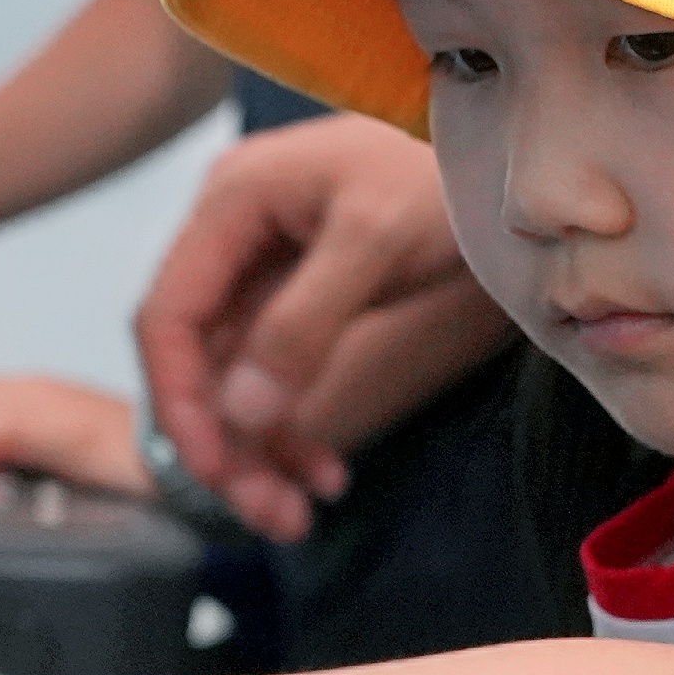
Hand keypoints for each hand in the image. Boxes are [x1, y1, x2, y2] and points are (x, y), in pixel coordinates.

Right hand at [131, 114, 516, 541]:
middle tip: (270, 516)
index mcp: (231, 203)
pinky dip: (290, 429)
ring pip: (233, 379)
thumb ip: (304, 322)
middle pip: (196, 358)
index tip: (215, 471)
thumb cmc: (442, 173)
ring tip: (297, 517)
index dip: (179, 400)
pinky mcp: (303, 295)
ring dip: (256, 451)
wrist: (506, 157)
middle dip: (224, 444)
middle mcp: (234, 234)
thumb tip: (239, 411)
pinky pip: (274, 375)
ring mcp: (266, 266)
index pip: (167, 315)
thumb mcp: (377, 241)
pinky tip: (325, 475)